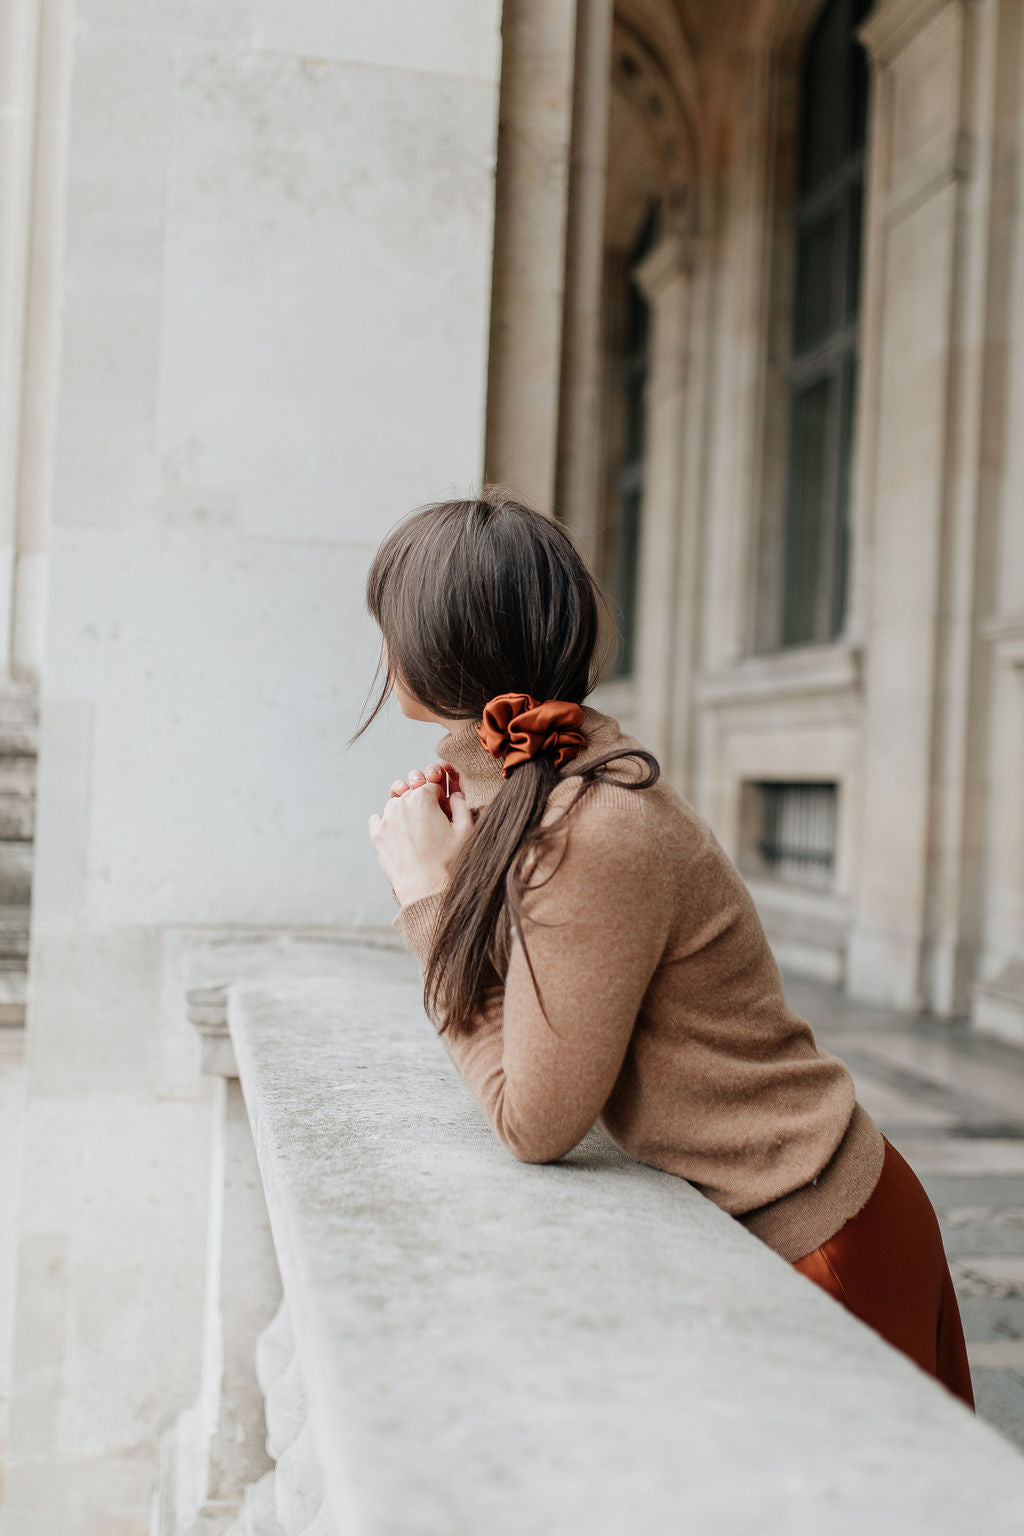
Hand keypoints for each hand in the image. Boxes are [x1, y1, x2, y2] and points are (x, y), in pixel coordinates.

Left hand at [369, 764, 474, 905]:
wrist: (427, 890)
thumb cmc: (450, 861)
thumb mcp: (466, 829)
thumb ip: (461, 804)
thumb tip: (454, 794)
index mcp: (422, 798)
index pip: (432, 786)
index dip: (441, 798)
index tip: (444, 812)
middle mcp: (401, 803)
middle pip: (412, 793)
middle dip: (422, 804)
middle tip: (433, 825)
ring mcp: (386, 819)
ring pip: (395, 805)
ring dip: (405, 812)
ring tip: (417, 833)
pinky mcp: (377, 835)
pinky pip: (378, 818)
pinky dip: (387, 823)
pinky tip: (400, 836)